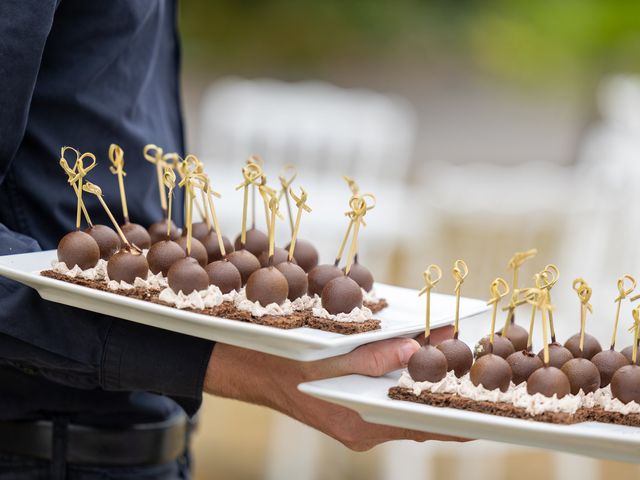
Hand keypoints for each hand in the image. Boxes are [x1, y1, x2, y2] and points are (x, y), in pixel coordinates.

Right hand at [204, 325, 465, 450]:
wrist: (250, 369)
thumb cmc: (282, 363)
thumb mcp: (324, 357)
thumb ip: (371, 356)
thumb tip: (415, 350)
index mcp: (358, 422)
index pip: (420, 425)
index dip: (456, 419)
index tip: (490, 412)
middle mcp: (363, 427)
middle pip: (416, 414)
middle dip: (445, 392)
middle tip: (473, 368)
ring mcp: (357, 420)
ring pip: (403, 404)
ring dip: (425, 383)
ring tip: (450, 356)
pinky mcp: (351, 408)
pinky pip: (387, 397)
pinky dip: (404, 380)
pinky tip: (412, 355)